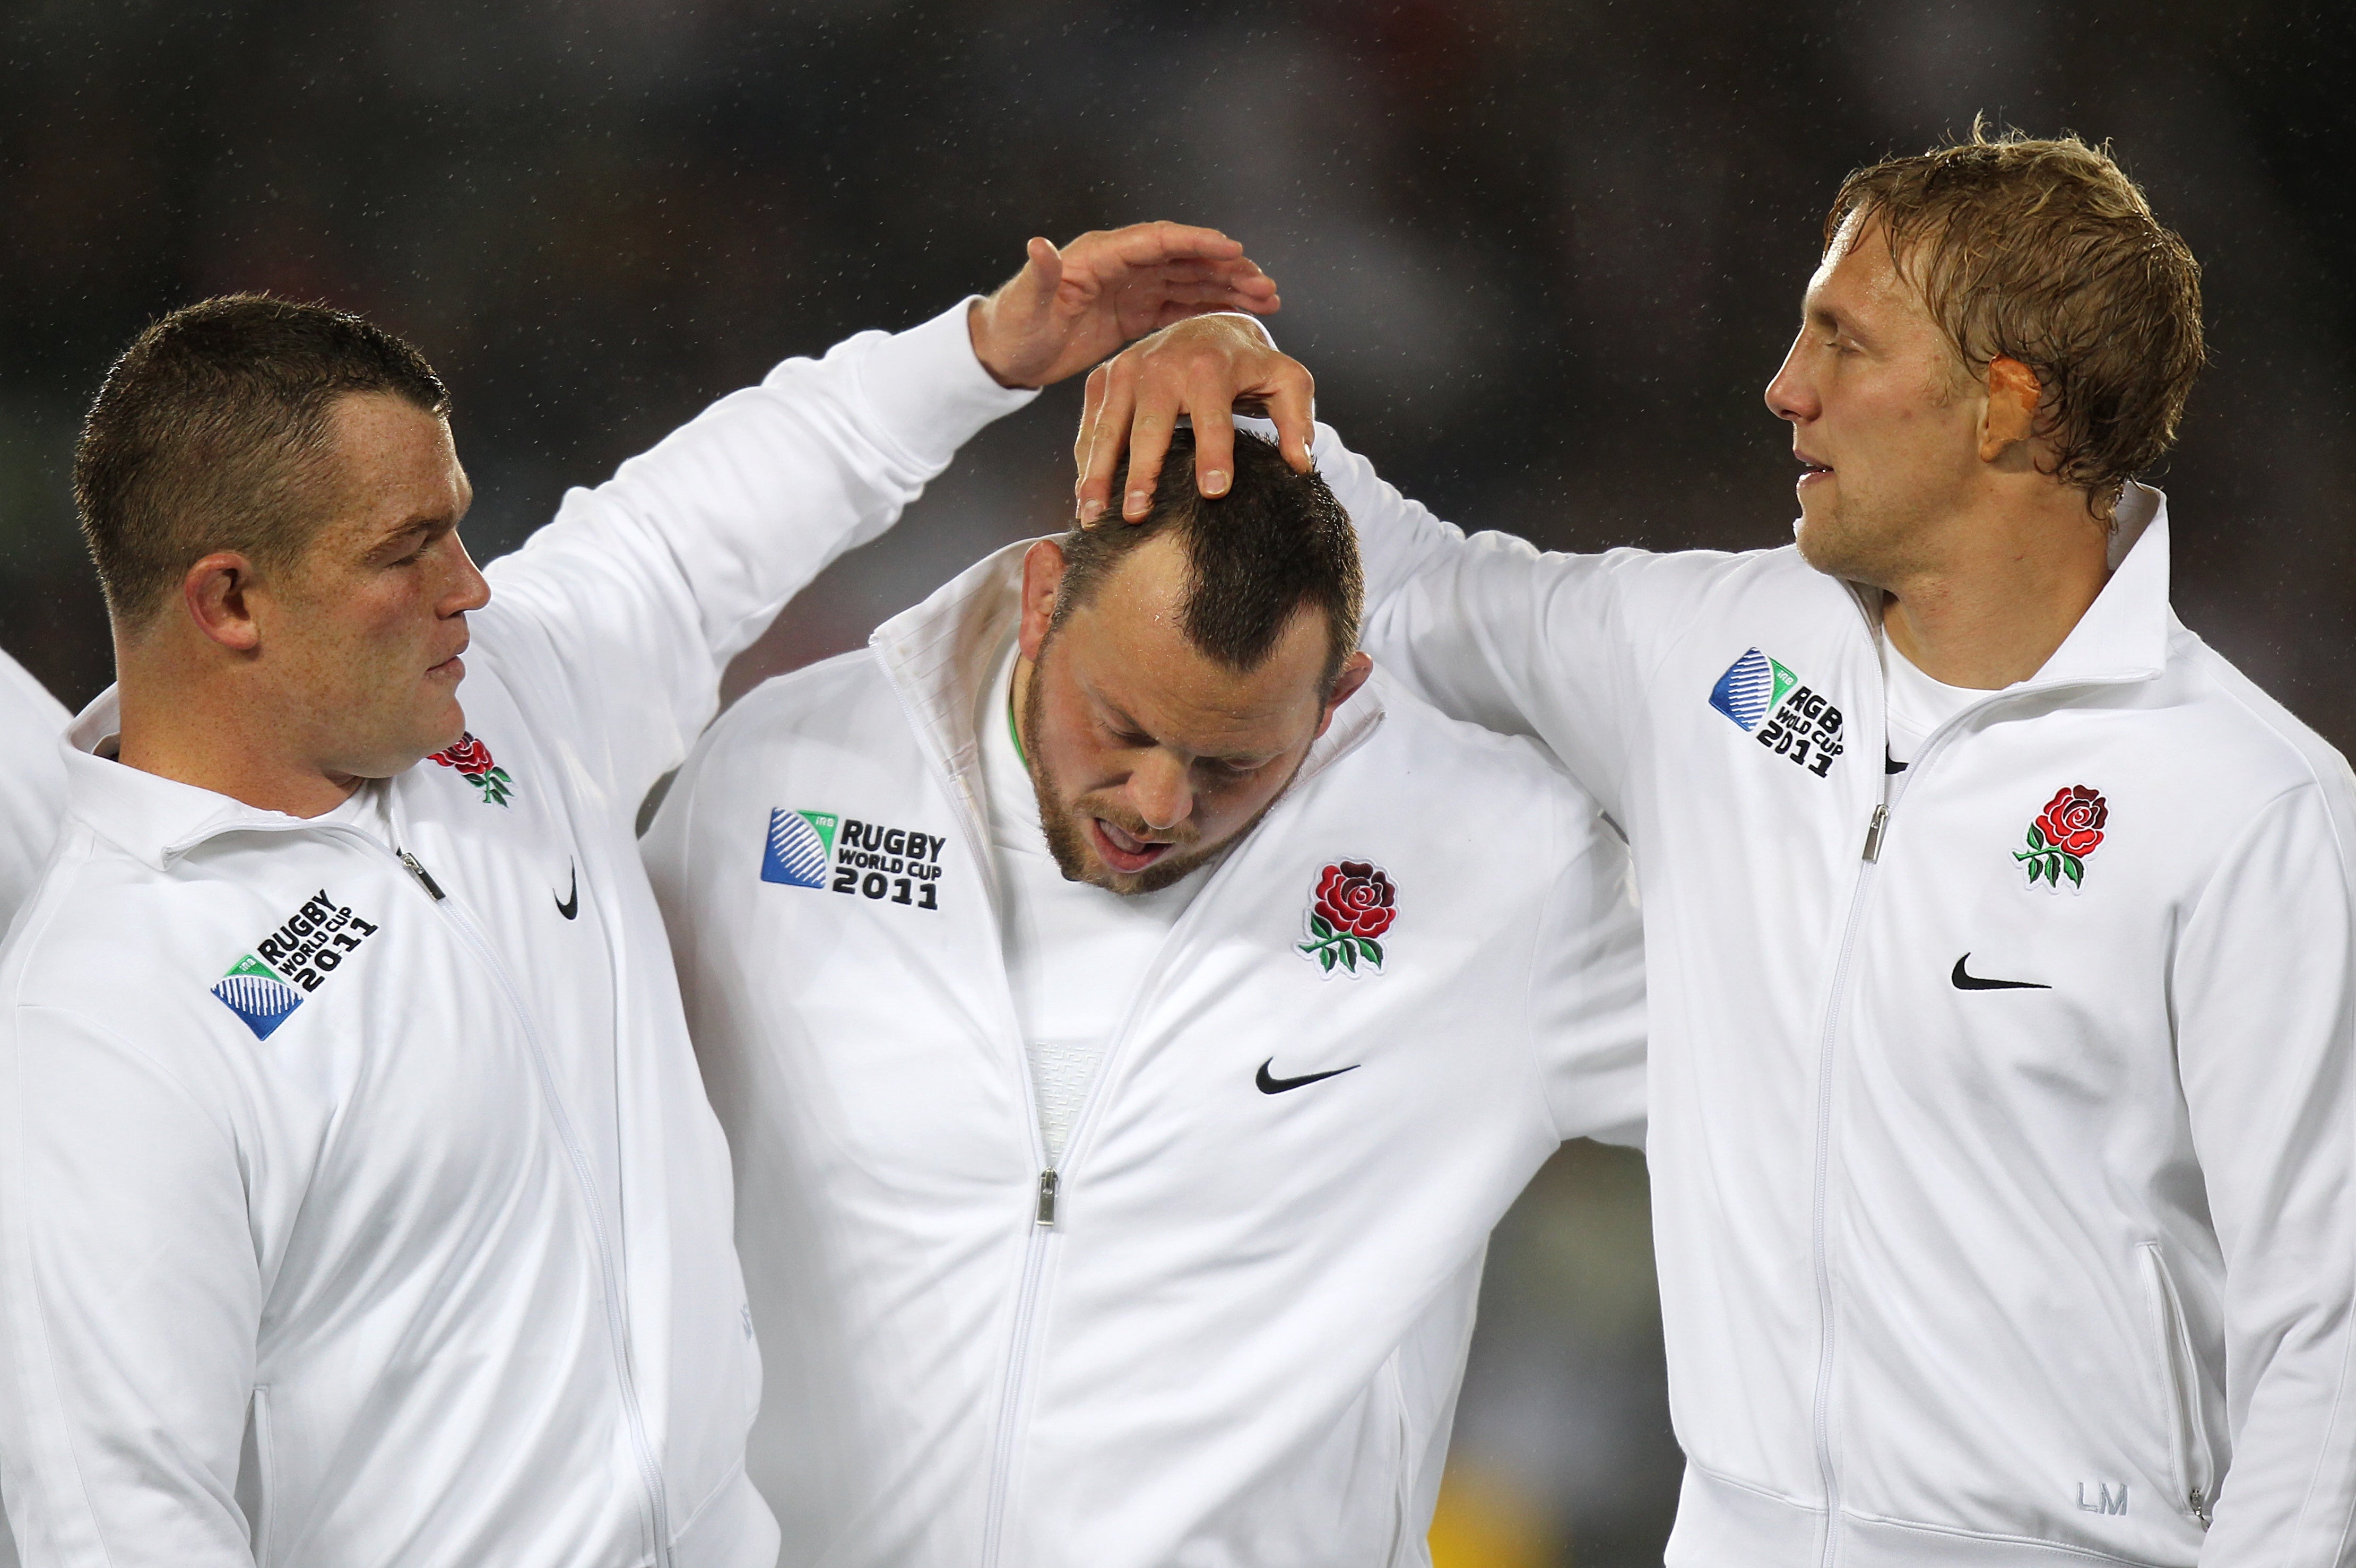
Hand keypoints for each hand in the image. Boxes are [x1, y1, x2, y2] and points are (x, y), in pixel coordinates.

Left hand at [966, 223, 1279, 390]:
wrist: (1005, 352)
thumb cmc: (1012, 327)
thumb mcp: (1025, 303)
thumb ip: (1040, 275)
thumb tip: (1039, 245)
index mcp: (1099, 255)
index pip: (1157, 241)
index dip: (1195, 243)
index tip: (1232, 250)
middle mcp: (1122, 264)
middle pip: (1184, 258)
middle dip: (1226, 268)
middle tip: (1264, 282)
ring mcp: (1132, 286)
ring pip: (1190, 280)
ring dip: (1228, 286)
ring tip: (1267, 297)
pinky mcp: (1136, 311)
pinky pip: (1181, 303)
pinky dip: (1211, 305)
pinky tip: (1241, 312)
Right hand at [1072, 314, 1315, 523]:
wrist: (1208, 325)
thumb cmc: (1249, 364)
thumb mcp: (1286, 381)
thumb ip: (1298, 421)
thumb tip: (1300, 465)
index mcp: (1210, 366)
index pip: (1213, 419)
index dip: (1215, 456)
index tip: (1213, 493)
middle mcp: (1162, 364)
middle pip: (1149, 428)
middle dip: (1142, 474)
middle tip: (1137, 516)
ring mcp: (1127, 369)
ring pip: (1108, 430)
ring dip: (1098, 475)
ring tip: (1094, 517)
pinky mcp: (1104, 378)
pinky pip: (1091, 426)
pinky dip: (1086, 461)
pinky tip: (1086, 497)